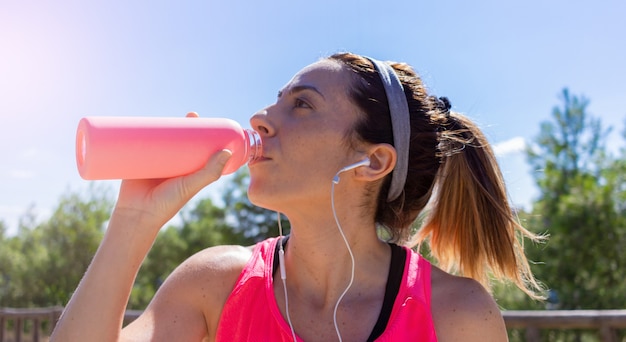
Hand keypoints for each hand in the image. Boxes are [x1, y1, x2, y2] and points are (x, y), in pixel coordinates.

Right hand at [112, 112, 232, 228]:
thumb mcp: (190, 186)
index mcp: (188, 171)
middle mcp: (173, 166)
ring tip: (173, 115)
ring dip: (167, 127)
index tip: (211, 126)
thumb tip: (227, 152)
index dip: (203, 137)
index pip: (198, 149)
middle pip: (181, 142)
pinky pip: (142, 145)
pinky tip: (149, 122)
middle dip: (186, 127)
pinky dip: (145, 134)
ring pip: (163, 141)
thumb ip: (208, 172)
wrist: (137, 214)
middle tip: (191, 114)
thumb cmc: (167, 203)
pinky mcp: (138, 161)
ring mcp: (156, 162)